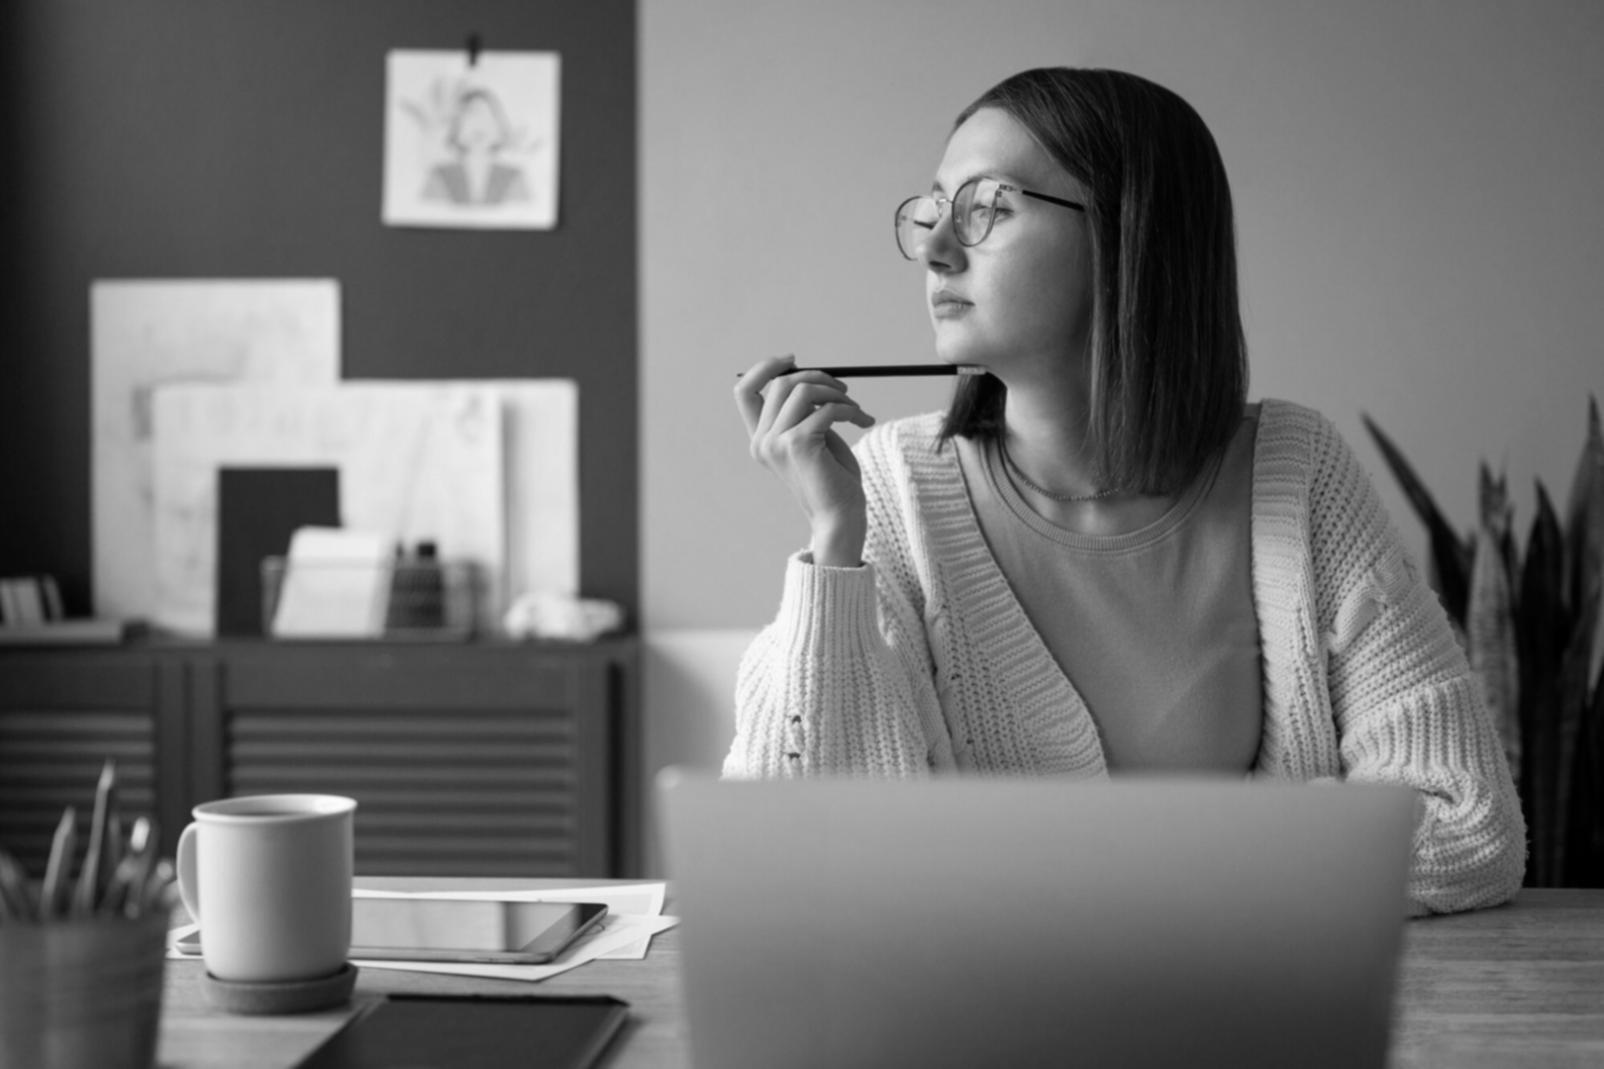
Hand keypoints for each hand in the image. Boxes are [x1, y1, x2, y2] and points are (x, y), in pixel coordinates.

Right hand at [734, 354, 876, 564]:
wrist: (841, 517)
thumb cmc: (833, 480)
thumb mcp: (814, 437)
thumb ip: (806, 410)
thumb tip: (811, 374)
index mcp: (761, 440)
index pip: (744, 391)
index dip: (764, 367)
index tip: (792, 359)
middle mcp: (762, 442)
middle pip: (780, 383)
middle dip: (817, 377)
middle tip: (843, 389)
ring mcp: (777, 444)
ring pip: (804, 390)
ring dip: (837, 394)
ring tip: (855, 409)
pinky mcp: (798, 444)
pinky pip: (827, 409)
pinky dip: (850, 410)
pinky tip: (863, 421)